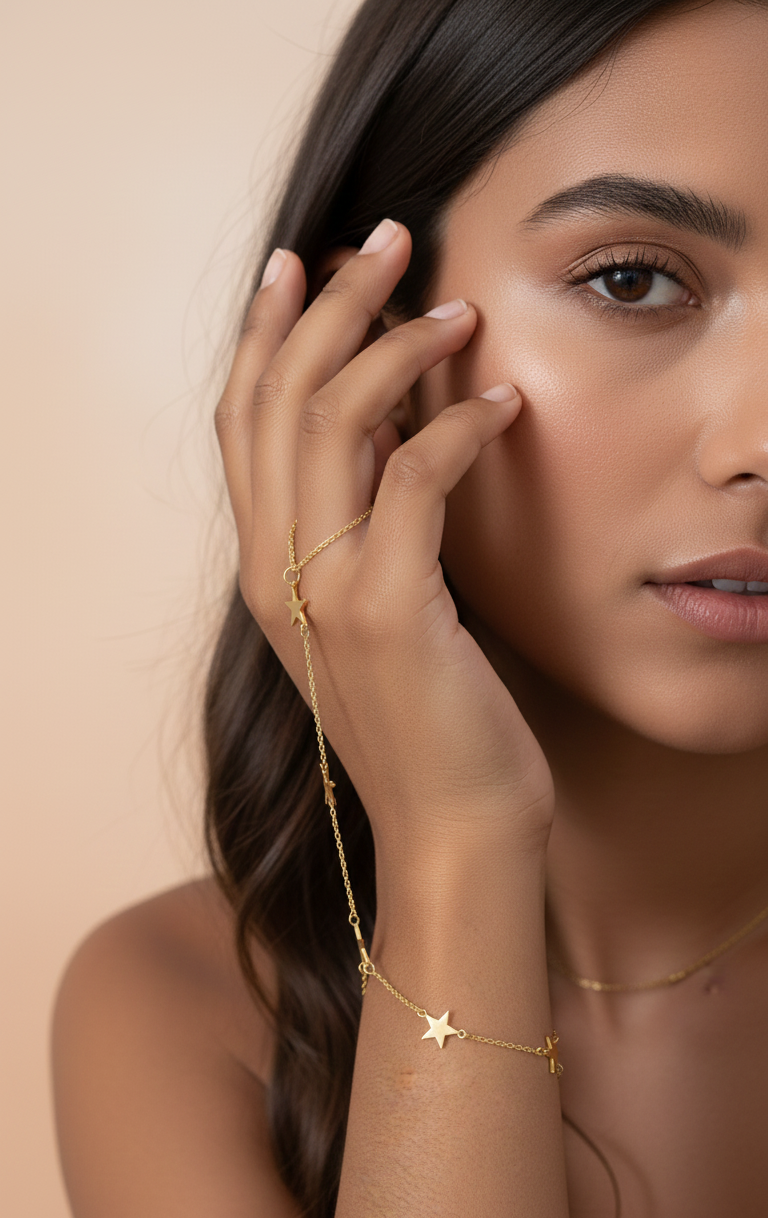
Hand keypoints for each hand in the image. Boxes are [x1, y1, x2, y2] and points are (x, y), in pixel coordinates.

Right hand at [215, 220, 554, 883]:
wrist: (450, 827)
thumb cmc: (425, 719)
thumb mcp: (370, 615)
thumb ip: (356, 530)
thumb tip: (389, 431)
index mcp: (262, 567)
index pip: (241, 421)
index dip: (263, 332)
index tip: (300, 261)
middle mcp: (274, 570)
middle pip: (278, 397)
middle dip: (329, 302)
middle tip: (387, 238)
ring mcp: (323, 589)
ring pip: (331, 420)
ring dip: (394, 344)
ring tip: (455, 308)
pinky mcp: (389, 608)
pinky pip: (413, 479)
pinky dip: (459, 427)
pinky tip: (502, 403)